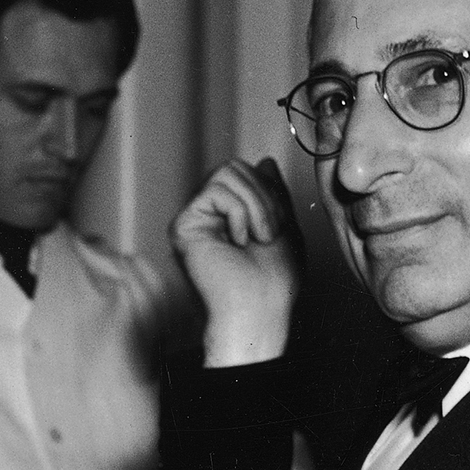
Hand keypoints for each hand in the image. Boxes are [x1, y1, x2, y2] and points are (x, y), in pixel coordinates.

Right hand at [170, 156, 300, 366]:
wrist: (261, 308)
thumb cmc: (275, 280)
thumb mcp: (285, 224)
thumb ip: (274, 192)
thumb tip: (265, 161)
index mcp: (231, 213)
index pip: (247, 170)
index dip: (270, 190)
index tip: (278, 226)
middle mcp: (209, 214)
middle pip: (236, 165)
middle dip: (264, 196)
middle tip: (267, 233)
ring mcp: (195, 218)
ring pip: (227, 171)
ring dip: (255, 206)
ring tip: (254, 238)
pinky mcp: (184, 225)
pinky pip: (216, 190)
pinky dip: (239, 214)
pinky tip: (236, 242)